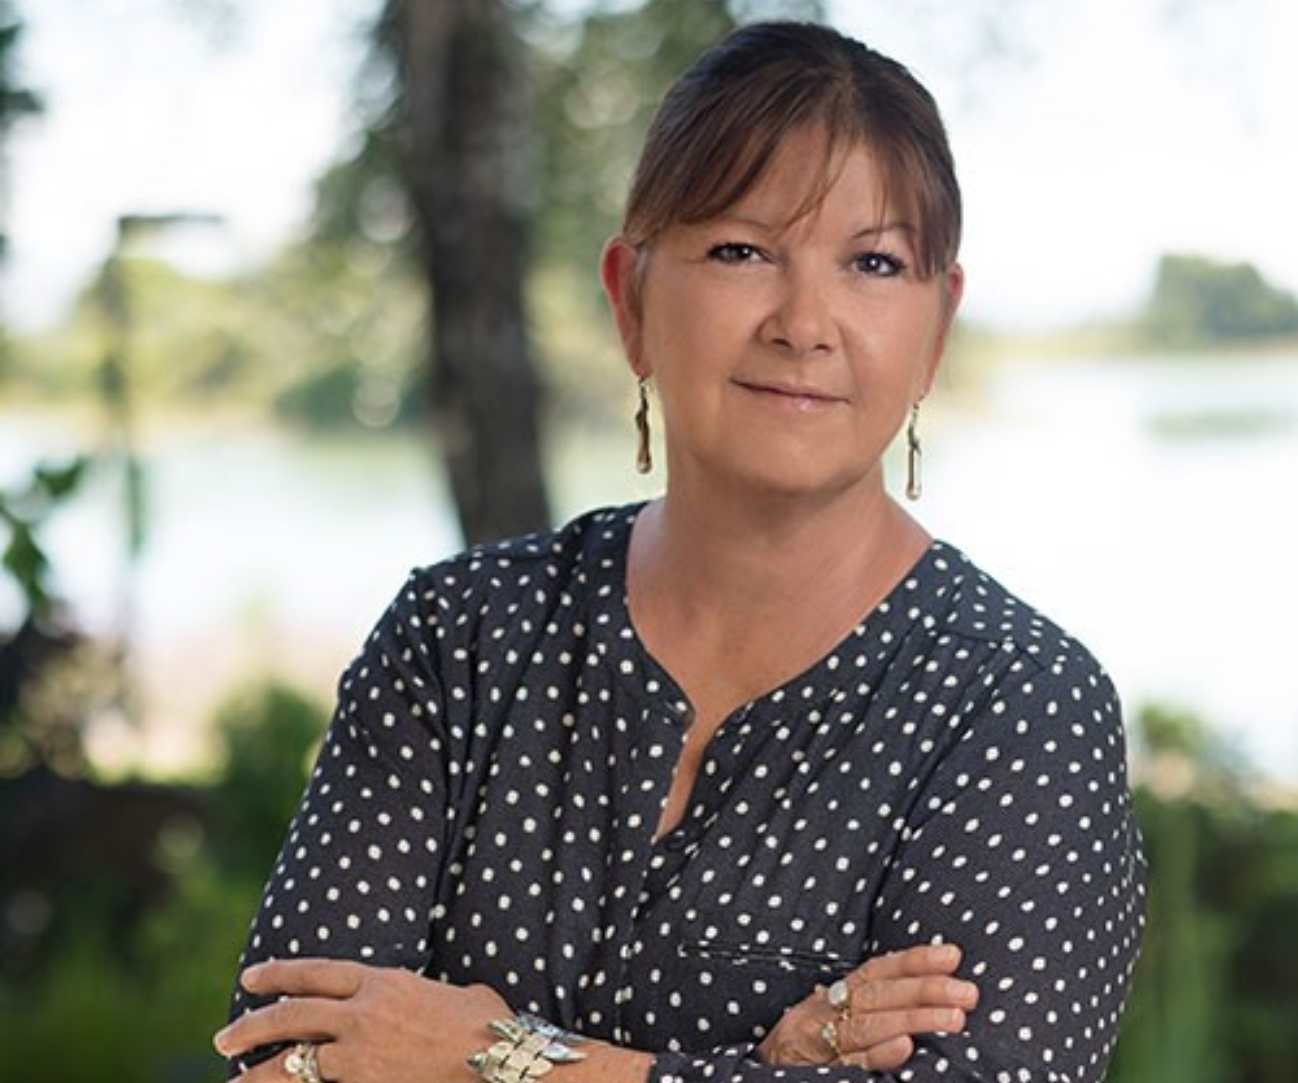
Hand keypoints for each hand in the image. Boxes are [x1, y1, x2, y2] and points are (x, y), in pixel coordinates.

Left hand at [213, 958, 508, 1082]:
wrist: (500, 1059)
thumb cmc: (490, 1024)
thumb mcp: (455, 993)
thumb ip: (428, 994)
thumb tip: (432, 1000)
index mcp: (383, 980)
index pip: (316, 973)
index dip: (280, 973)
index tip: (252, 977)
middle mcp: (363, 1012)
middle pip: (292, 1014)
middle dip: (253, 1025)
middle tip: (224, 1038)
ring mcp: (361, 1053)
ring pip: (294, 1059)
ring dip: (260, 1069)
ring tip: (235, 1077)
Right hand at [757, 944, 978, 1072]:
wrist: (754, 1079)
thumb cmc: (801, 1056)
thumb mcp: (827, 1024)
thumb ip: (867, 1010)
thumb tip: (928, 998)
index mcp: (828, 998)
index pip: (874, 972)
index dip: (912, 962)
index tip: (952, 956)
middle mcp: (819, 1015)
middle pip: (874, 997)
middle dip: (923, 991)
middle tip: (967, 993)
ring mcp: (814, 1046)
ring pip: (864, 1026)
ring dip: (911, 1019)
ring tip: (953, 1018)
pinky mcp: (810, 1075)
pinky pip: (846, 1066)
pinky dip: (876, 1057)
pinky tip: (905, 1050)